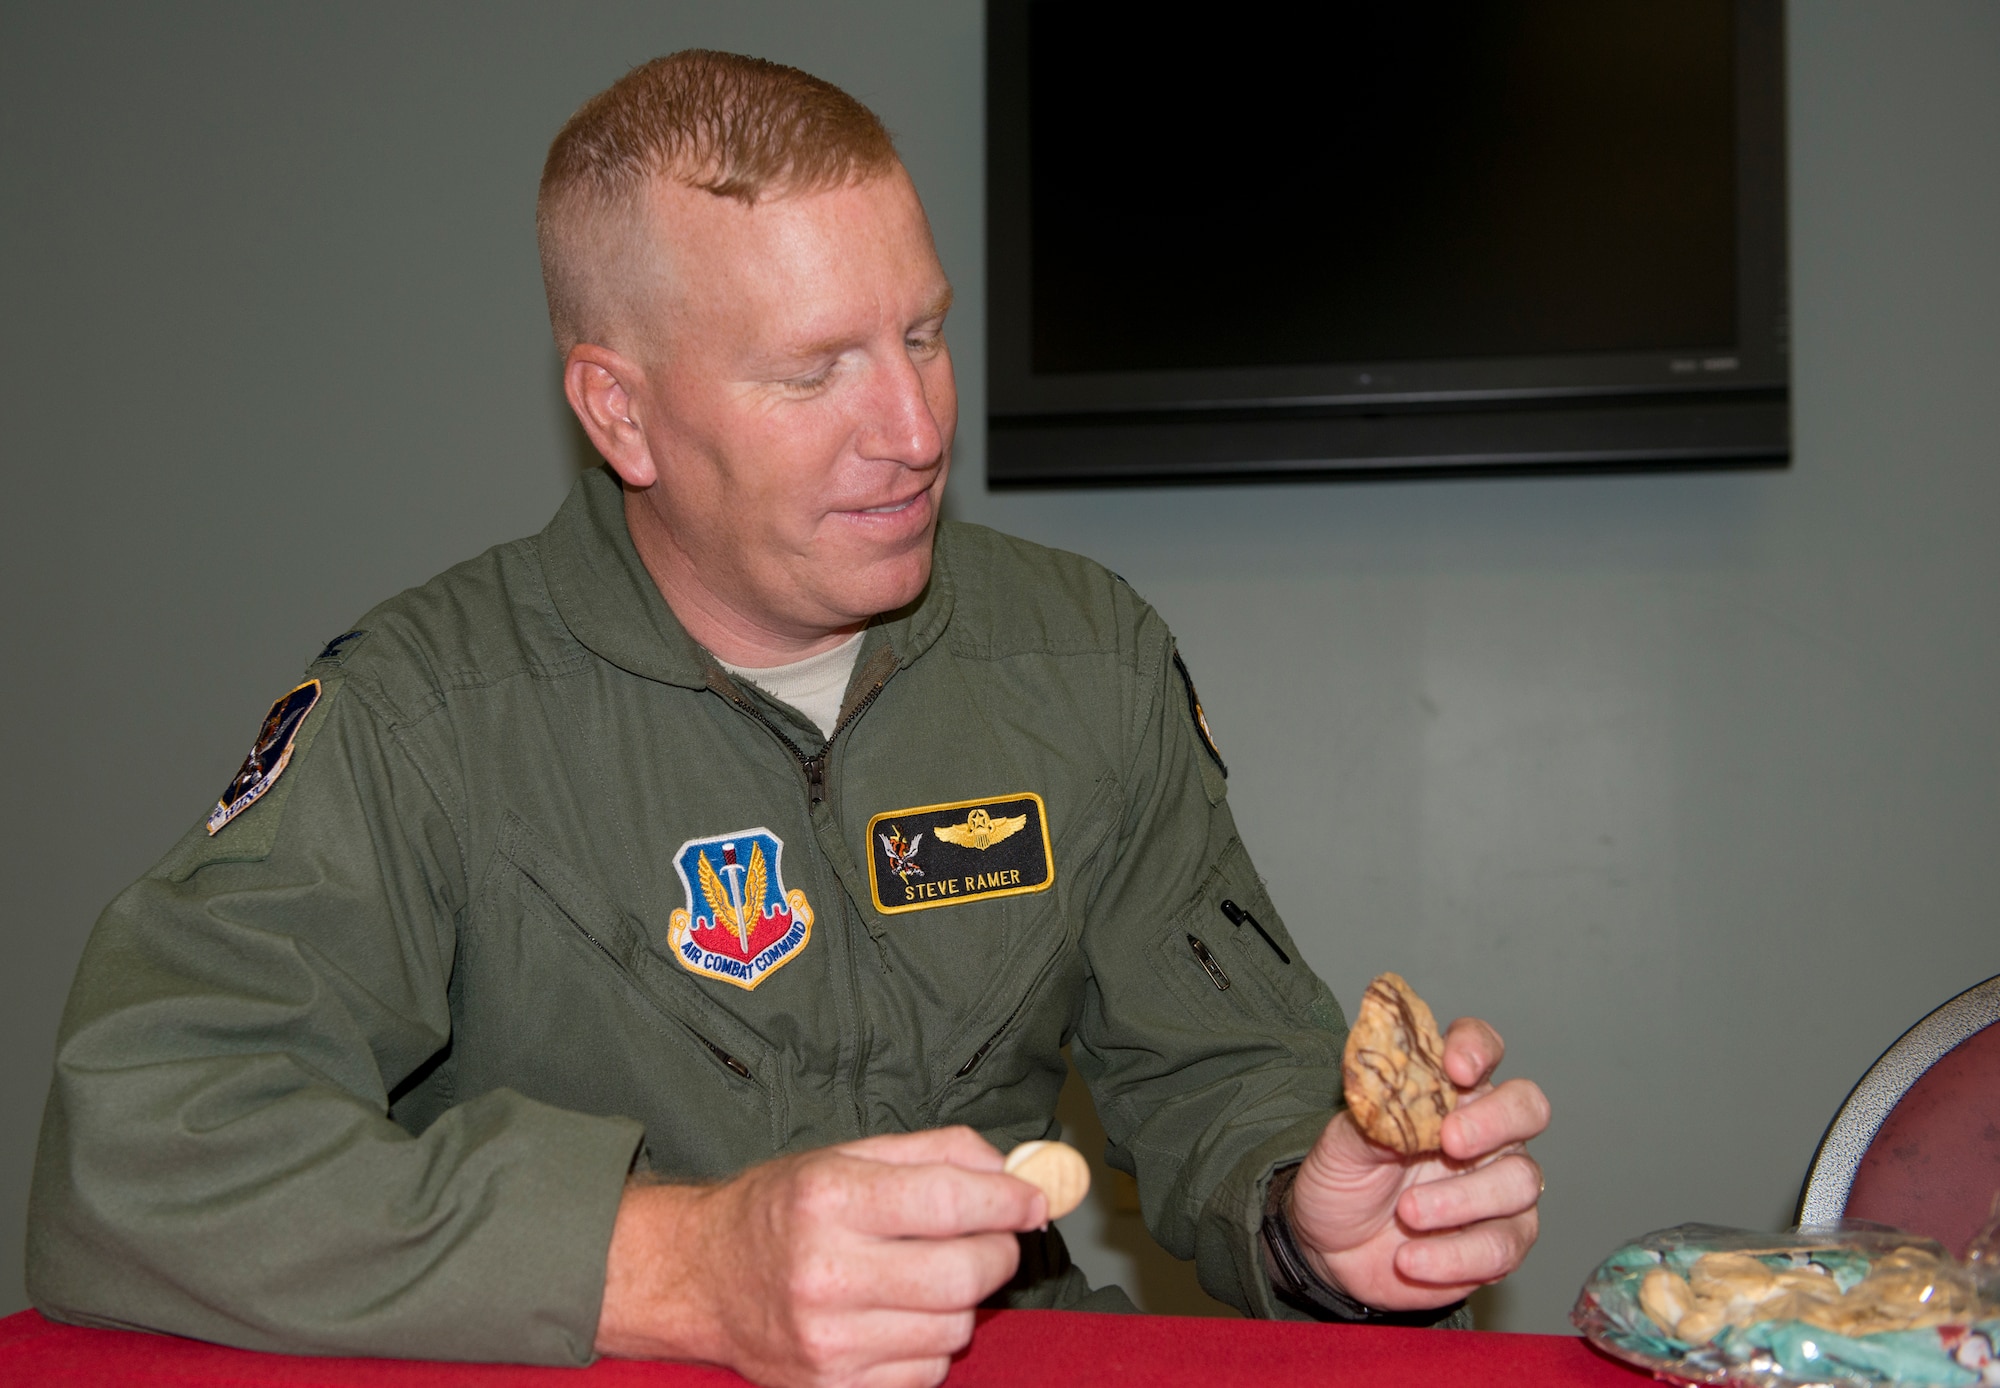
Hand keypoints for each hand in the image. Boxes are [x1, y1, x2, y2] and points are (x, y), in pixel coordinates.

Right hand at [596, 1127, 1047, 1387]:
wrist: (704, 1278)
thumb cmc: (783, 1210)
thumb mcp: (848, 1155)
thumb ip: (937, 1151)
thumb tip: (1013, 1171)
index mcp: (828, 1199)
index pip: (950, 1202)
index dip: (1009, 1199)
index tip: (1033, 1199)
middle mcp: (824, 1273)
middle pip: (964, 1275)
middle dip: (997, 1252)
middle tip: (989, 1238)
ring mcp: (827, 1341)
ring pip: (954, 1328)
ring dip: (960, 1301)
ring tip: (923, 1276)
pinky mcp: (832, 1387)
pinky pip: (927, 1373)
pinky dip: (930, 1345)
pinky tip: (897, 1318)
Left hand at [1288, 1017, 1548, 1310]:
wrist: (1328, 1249)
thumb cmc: (1342, 1180)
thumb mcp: (1341, 1143)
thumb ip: (1372, 1113)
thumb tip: (1391, 1088)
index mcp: (1449, 1092)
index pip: (1482, 1048)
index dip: (1477, 1048)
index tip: (1455, 1067)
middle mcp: (1487, 1133)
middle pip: (1528, 1108)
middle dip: (1495, 1121)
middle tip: (1449, 1140)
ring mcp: (1499, 1188)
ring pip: (1520, 1181)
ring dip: (1461, 1199)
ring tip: (1407, 1214)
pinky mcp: (1500, 1243)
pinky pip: (1502, 1246)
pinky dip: (1455, 1255)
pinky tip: (1411, 1259)